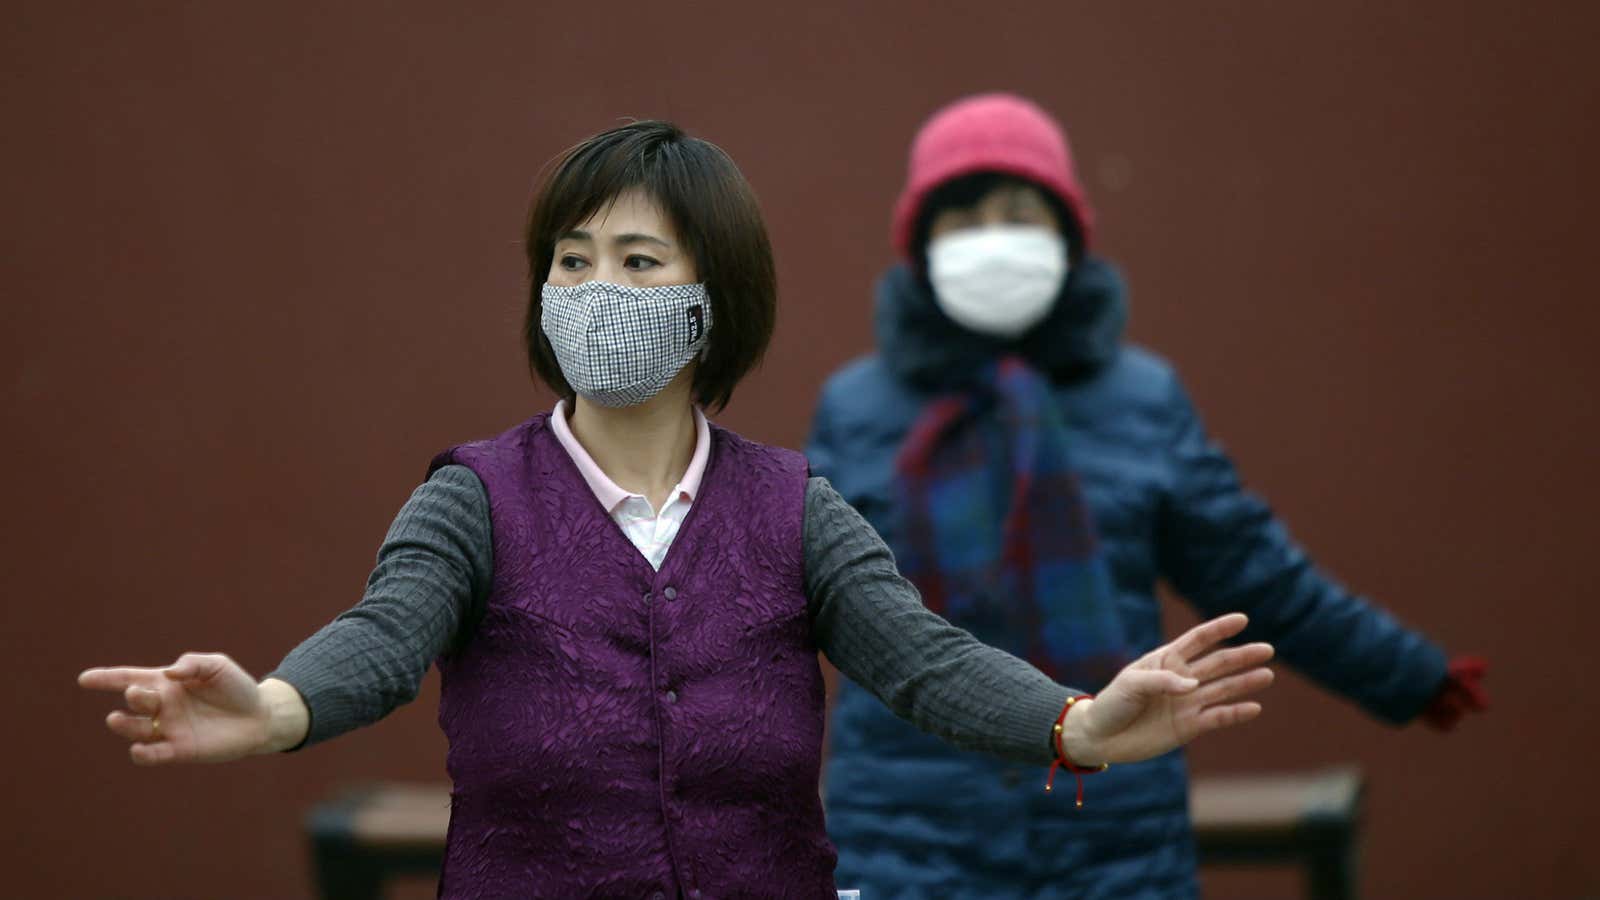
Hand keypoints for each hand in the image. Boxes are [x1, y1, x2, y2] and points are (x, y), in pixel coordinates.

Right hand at [78, 653, 305, 764]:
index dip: (106, 679)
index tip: (84, 679)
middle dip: (133, 697)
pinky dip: (143, 754)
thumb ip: (193, 663)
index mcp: (166, 683)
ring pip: (136, 730)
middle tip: (138, 694)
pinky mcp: (180, 750)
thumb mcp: (217, 666)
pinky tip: (139, 750)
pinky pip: (154, 754)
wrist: (260, 716)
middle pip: (136, 701)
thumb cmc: (236, 687)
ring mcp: (169, 729)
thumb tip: (169, 673)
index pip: (129, 678)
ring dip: (125, 725)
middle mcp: (162, 706)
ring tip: (117, 718)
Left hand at [1061, 613, 1273, 765]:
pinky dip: (1235, 713)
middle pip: (1217, 663)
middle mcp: (1182, 679)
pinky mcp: (1189, 726)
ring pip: (1223, 689)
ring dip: (1245, 682)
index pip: (1198, 640)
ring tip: (1267, 675)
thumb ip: (1162, 681)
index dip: (1219, 629)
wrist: (1102, 736)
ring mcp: (1188, 702)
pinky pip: (1217, 717)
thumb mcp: (1132, 684)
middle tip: (1267, 649)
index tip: (1242, 619)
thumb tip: (1194, 685)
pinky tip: (1254, 707)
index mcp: (1166, 660)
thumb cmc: (1113, 703)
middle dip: (1242, 656)